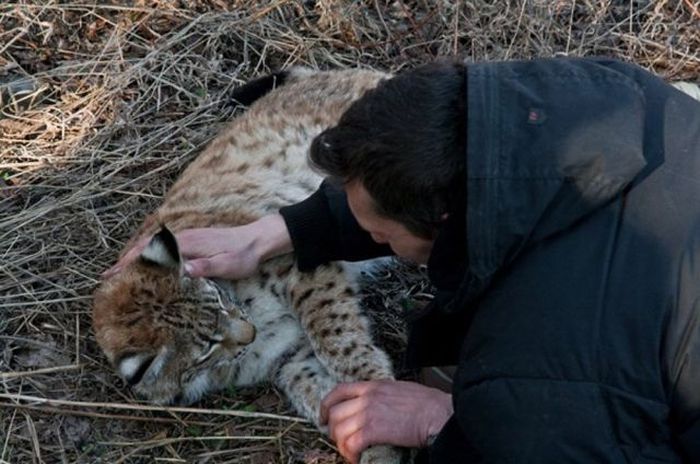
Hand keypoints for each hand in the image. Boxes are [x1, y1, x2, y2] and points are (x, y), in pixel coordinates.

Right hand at [102, 214, 292, 278]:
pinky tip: (147, 264)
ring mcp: (187, 237)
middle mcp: (183, 236)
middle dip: (126, 260)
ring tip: (120, 272)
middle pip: (147, 246)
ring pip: (153, 245)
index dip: (131, 262)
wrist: (257, 239)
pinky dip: (149, 253)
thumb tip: (184, 270)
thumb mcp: (228, 264)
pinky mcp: (192, 240)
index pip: (152, 251)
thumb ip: (207, 267)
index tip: (113, 274)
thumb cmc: (243, 255)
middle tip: (107, 277)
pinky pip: (163, 245)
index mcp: (188, 243)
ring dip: (135, 256)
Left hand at [320, 380, 452, 463]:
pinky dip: (350, 455)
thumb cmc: (427, 404)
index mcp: (373, 386)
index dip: (326, 405)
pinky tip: (357, 459)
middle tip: (341, 441)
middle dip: (333, 430)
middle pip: (334, 413)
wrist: (437, 414)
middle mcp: (367, 397)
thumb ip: (383, 395)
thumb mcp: (399, 389)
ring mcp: (369, 413)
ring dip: (341, 445)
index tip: (324, 417)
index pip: (339, 391)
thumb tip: (376, 406)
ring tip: (350, 452)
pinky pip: (350, 444)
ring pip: (339, 430)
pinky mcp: (374, 431)